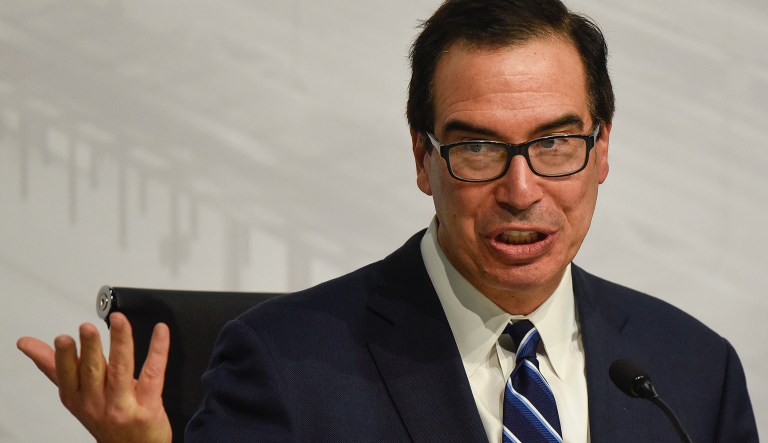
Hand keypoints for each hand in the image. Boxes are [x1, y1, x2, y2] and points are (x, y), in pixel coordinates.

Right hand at [17, 313, 171, 442]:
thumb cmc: (106, 420)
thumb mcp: (76, 397)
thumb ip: (56, 368)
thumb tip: (29, 345)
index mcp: (77, 398)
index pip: (66, 375)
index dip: (64, 357)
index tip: (62, 339)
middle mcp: (97, 402)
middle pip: (92, 371)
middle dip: (89, 348)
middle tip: (87, 328)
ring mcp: (123, 405)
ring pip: (121, 369)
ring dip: (120, 343)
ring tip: (118, 321)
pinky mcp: (148, 406)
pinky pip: (154, 373)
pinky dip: (158, 350)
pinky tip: (160, 332)